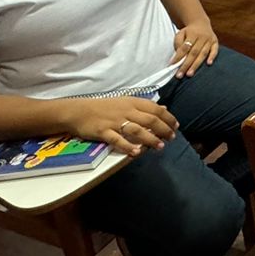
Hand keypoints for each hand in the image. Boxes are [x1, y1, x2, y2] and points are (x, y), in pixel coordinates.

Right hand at [63, 96, 178, 156]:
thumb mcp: (126, 102)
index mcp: (132, 102)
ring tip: (160, 147)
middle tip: (171, 138)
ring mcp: (114, 121)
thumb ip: (144, 107)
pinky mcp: (103, 131)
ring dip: (150, 139)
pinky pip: (117, 140)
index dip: (168, 118)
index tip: (176, 127)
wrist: (79, 111)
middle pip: (150, 120)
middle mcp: (126, 111)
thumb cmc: (104, 107)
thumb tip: (164, 108)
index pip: (155, 109)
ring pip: (137, 130)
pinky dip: (128, 146)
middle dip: (163, 129)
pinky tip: (136, 153)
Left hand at [171, 20, 218, 77]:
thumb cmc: (189, 32)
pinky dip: (212, 57)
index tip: (172, 65)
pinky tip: (209, 64)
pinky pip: (215, 50)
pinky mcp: (215, 42)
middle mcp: (202, 37)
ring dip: (196, 65)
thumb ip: (178, 44)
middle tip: (180, 75)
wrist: (201, 23)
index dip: (178, 56)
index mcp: (192, 34)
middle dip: (186, 65)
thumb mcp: (180, 34)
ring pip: (203, 54)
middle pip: (193, 53)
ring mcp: (209, 39)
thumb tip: (178, 57)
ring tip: (189, 74)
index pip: (185, 47)